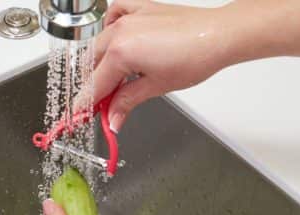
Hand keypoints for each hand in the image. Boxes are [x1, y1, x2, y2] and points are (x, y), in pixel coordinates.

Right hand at [92, 0, 238, 131]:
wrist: (219, 35)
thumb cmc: (194, 57)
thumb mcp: (156, 87)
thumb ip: (127, 102)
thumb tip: (113, 119)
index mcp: (120, 53)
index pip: (95, 86)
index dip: (86, 105)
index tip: (80, 117)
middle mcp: (119, 32)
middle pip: (93, 65)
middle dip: (96, 87)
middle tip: (105, 105)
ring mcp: (129, 17)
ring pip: (100, 43)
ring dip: (102, 63)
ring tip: (117, 81)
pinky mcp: (140, 8)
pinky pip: (114, 14)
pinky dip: (110, 27)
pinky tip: (117, 40)